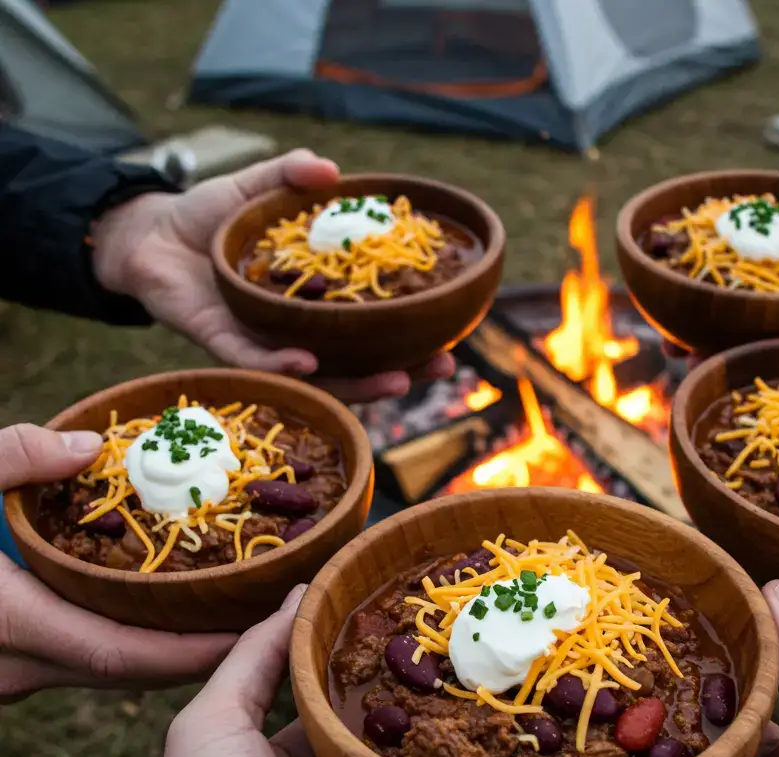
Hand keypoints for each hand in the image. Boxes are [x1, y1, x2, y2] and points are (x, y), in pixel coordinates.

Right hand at [0, 425, 234, 702]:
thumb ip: (15, 458)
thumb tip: (90, 448)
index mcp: (11, 622)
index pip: (121, 653)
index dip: (191, 650)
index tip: (252, 635)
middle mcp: (14, 664)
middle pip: (128, 671)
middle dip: (196, 656)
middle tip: (260, 627)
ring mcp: (7, 674)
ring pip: (105, 673)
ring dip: (166, 654)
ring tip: (228, 622)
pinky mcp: (6, 666)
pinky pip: (82, 664)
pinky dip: (130, 646)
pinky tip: (163, 617)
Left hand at [91, 150, 455, 401]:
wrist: (145, 234)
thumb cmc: (207, 217)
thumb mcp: (256, 189)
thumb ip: (290, 176)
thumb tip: (333, 171)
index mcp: (316, 304)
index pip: (374, 327)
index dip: (414, 333)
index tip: (454, 336)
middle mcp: (297, 332)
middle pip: (358, 363)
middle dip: (401, 370)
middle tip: (441, 367)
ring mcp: (263, 344)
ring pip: (317, 378)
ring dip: (356, 384)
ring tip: (395, 380)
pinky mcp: (223, 346)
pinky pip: (257, 362)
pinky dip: (282, 364)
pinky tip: (308, 361)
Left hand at [98, 588, 495, 756]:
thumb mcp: (213, 729)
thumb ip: (257, 659)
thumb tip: (301, 591)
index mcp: (313, 756)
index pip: (371, 696)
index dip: (406, 659)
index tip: (450, 613)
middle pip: (426, 740)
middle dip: (466, 703)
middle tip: (517, 649)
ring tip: (552, 701)